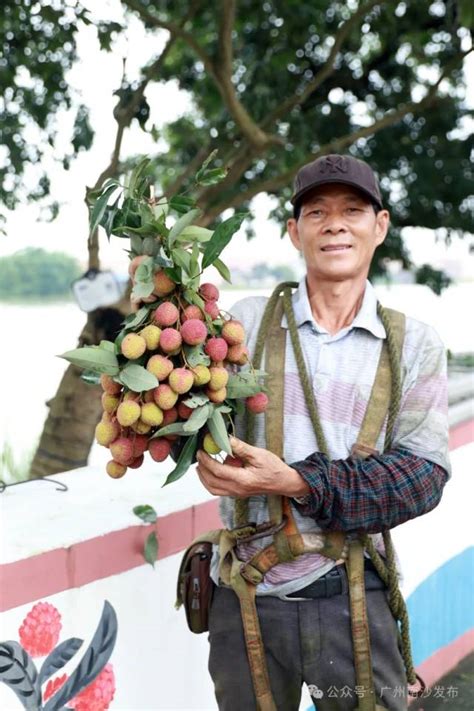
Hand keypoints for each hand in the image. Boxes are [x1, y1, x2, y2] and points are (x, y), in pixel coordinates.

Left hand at [195, 436, 309, 497]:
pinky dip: (211, 481)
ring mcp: (237, 494)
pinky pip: (218, 490)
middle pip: (211, 482)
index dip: (206, 460)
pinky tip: (212, 471)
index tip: (201, 450)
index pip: (218, 471)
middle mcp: (237, 490)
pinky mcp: (237, 494)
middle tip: (199, 455)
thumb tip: (226, 439)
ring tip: (201, 464)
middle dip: (202, 469)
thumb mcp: (259, 454)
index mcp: (243, 480)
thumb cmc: (274, 468)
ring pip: (213, 489)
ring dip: (203, 477)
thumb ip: (241, 448)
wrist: (284, 483)